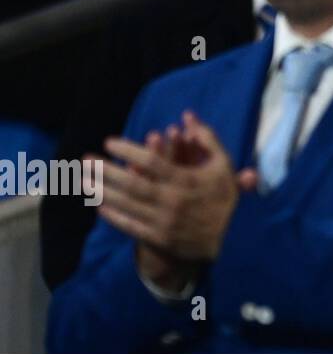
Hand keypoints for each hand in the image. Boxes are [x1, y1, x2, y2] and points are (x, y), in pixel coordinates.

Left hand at [99, 111, 257, 263]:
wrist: (228, 238)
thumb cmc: (221, 195)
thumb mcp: (222, 164)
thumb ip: (206, 139)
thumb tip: (186, 115)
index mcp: (188, 181)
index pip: (152, 162)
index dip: (128, 150)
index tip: (109, 142)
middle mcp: (173, 201)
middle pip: (133, 184)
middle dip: (106, 171)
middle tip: (85, 160)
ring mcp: (164, 222)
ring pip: (128, 205)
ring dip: (103, 192)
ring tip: (83, 181)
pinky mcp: (159, 238)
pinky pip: (131, 226)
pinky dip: (114, 216)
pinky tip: (99, 205)